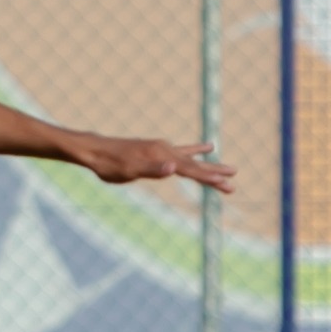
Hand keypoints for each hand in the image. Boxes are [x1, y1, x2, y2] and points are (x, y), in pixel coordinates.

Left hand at [76, 136, 234, 193]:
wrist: (95, 150)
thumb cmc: (110, 164)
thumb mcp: (129, 170)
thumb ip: (153, 170)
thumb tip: (173, 168)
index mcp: (162, 156)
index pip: (190, 170)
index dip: (208, 178)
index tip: (226, 184)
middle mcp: (165, 149)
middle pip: (195, 165)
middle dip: (215, 173)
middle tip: (234, 180)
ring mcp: (162, 148)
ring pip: (191, 159)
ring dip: (209, 165)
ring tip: (228, 167)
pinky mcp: (156, 149)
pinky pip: (181, 150)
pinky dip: (195, 150)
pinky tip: (205, 147)